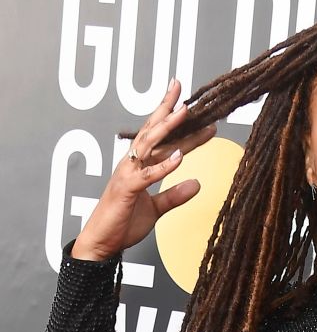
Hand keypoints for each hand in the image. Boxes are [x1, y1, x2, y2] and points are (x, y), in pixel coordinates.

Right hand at [71, 79, 216, 261]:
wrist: (103, 242)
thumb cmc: (123, 223)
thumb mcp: (155, 209)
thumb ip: (174, 196)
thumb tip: (197, 184)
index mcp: (138, 165)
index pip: (161, 139)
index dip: (177, 123)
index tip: (194, 107)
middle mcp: (132, 163)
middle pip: (152, 131)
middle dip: (167, 109)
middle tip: (182, 89)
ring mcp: (128, 174)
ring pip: (148, 145)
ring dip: (167, 128)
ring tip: (184, 113)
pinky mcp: (127, 190)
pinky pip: (147, 175)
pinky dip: (163, 166)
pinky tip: (179, 157)